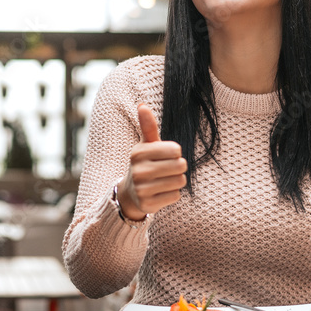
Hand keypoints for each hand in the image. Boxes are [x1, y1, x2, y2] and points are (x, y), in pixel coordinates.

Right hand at [115, 104, 186, 220]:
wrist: (131, 194)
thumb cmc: (145, 163)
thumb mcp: (146, 145)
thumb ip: (147, 126)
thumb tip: (142, 105)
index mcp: (138, 153)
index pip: (175, 150)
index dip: (175, 153)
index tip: (166, 155)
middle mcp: (138, 171)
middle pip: (180, 166)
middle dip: (179, 167)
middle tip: (168, 169)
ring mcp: (142, 189)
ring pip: (179, 181)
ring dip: (177, 181)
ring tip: (164, 180)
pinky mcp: (148, 205)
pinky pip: (175, 196)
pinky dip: (172, 194)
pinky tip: (161, 192)